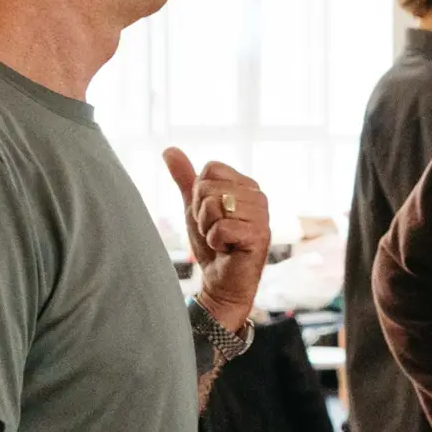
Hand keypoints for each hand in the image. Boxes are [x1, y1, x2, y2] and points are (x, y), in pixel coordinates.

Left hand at [163, 149, 269, 332]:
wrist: (220, 282)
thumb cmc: (212, 245)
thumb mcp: (194, 207)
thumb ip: (185, 178)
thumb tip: (169, 149)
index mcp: (246, 185)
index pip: (210, 169)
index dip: (199, 194)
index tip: (209, 215)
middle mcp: (258, 196)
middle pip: (209, 187)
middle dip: (201, 213)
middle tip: (215, 231)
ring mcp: (261, 216)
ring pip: (214, 205)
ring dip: (208, 228)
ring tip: (222, 241)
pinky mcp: (258, 235)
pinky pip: (221, 227)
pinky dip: (215, 241)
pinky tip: (227, 250)